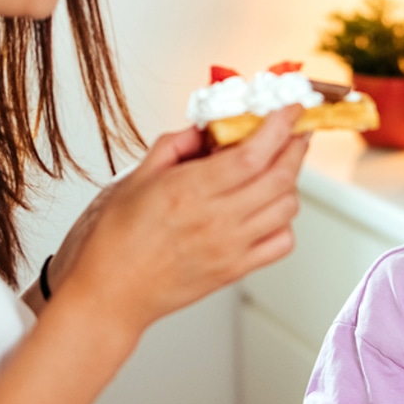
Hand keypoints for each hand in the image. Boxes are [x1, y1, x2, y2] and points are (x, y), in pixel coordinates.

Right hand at [50, 106, 308, 333]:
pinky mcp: (235, 271)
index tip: (289, 108)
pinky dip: (285, 221)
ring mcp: (230, 248)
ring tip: (276, 167)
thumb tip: (206, 127)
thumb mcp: (136, 177)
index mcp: (189, 191)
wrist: (108, 294)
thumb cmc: (113, 242)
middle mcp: (216, 220)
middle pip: (280, 176)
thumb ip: (175, 146)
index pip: (253, 153)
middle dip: (295, 145)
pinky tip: (268, 209)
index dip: (280, 126)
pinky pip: (281, 242)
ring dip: (289, 181)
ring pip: (287, 207)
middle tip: (294, 129)